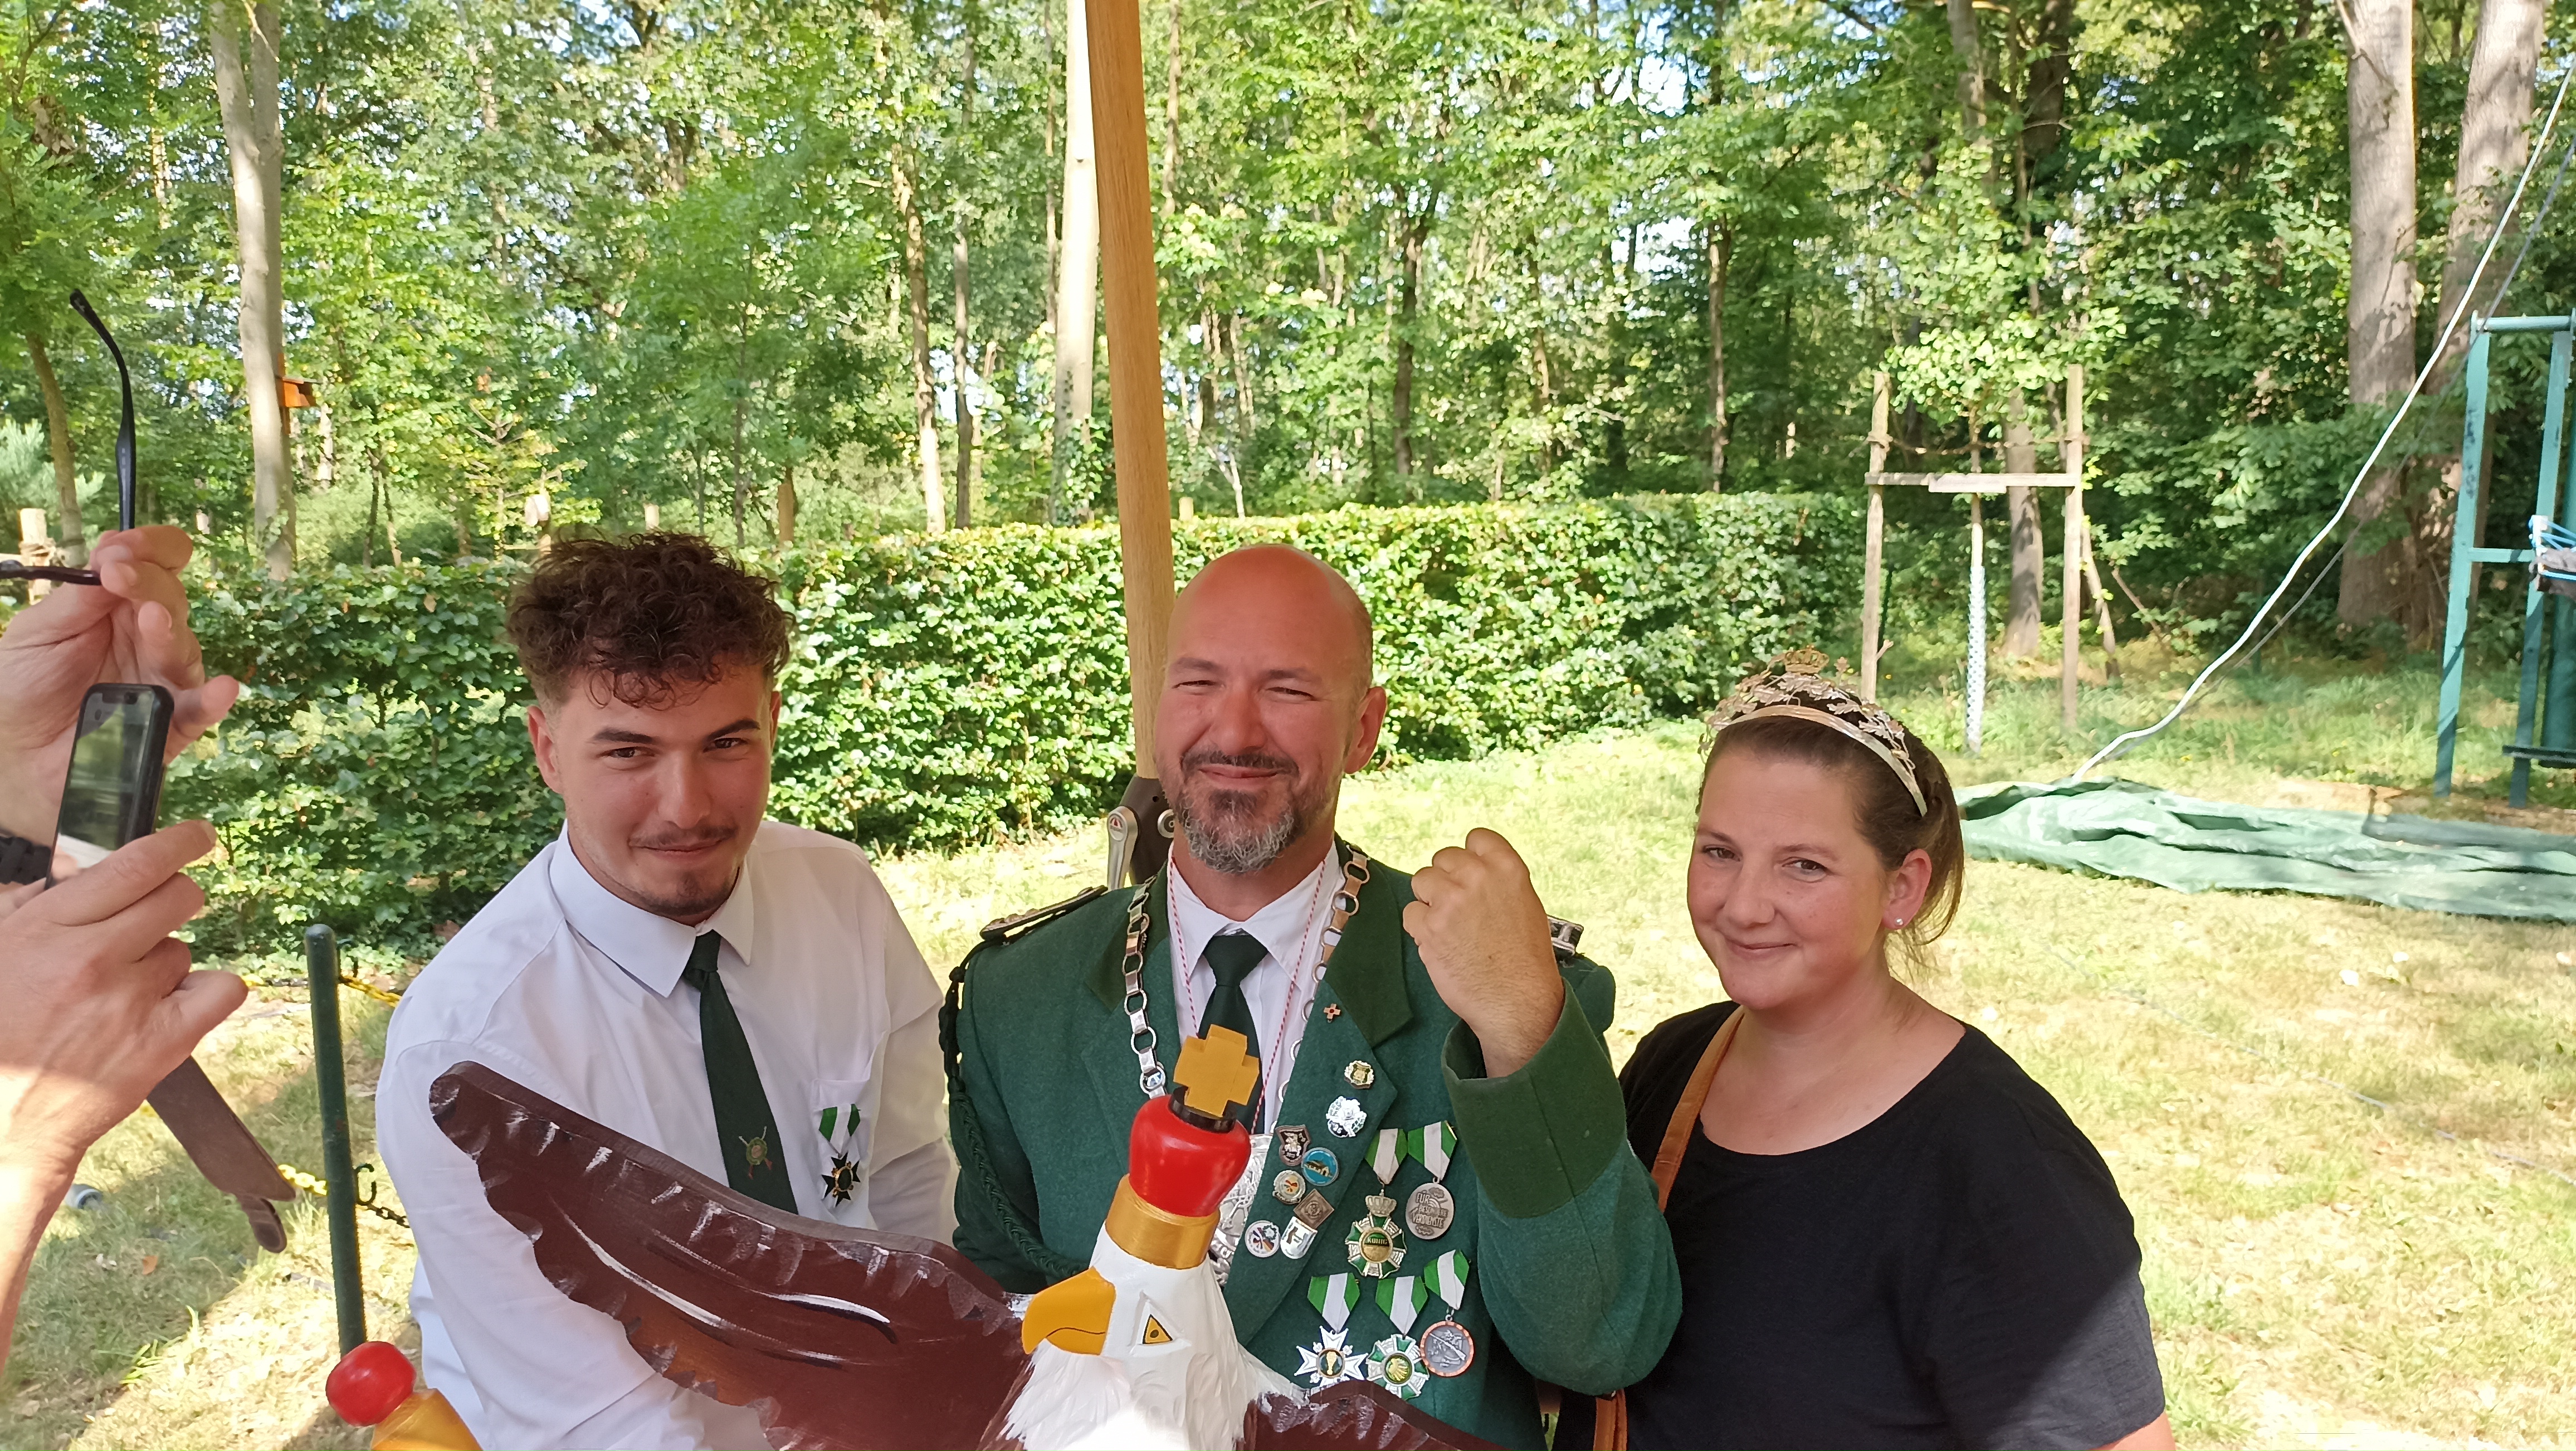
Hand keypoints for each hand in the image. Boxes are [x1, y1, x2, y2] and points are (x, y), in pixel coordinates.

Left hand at [0, 527, 240, 840]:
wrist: (12, 755)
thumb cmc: (22, 687)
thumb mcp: (37, 632)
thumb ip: (77, 598)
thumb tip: (114, 556)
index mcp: (117, 607)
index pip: (154, 566)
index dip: (149, 549)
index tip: (121, 551)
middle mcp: (148, 638)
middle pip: (172, 599)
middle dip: (151, 583)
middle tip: (120, 577)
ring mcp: (161, 680)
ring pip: (184, 648)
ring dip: (171, 631)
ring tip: (153, 620)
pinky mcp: (168, 725)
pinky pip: (199, 711)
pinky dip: (214, 700)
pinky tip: (222, 688)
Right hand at [0, 820, 245, 1178]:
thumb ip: (34, 909)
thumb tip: (76, 875)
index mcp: (47, 928)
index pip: (134, 864)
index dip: (178, 842)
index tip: (198, 836)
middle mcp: (93, 957)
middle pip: (177, 897)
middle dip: (175, 901)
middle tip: (157, 920)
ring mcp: (130, 999)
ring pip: (183, 950)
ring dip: (163, 964)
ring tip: (120, 995)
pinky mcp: (162, 1041)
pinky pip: (221, 990)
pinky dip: (207, 992)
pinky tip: (174, 1005)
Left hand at [1402, 828, 1564, 1076]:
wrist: (1517, 1001)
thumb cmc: (1526, 959)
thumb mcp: (1526, 905)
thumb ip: (1498, 881)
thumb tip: (1472, 871)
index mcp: (1507, 868)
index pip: (1476, 837)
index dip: (1471, 856)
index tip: (1471, 874)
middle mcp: (1477, 878)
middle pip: (1443, 857)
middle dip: (1447, 879)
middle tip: (1458, 907)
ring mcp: (1449, 901)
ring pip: (1421, 880)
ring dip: (1430, 900)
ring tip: (1449, 925)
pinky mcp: (1428, 927)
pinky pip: (1411, 913)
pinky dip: (1420, 927)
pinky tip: (1440, 943)